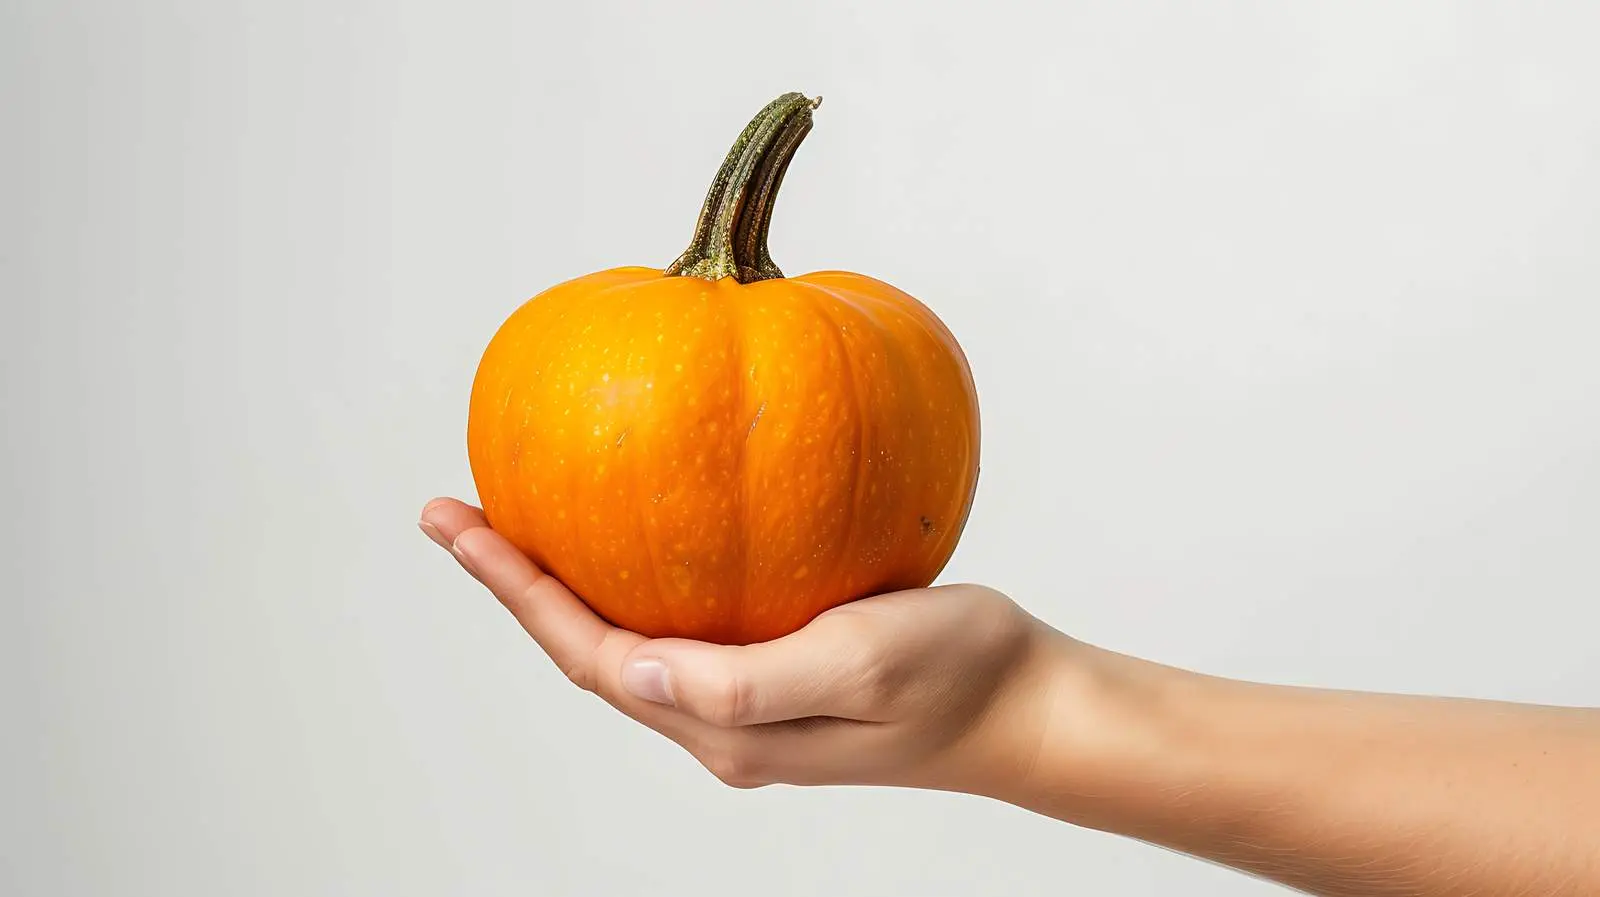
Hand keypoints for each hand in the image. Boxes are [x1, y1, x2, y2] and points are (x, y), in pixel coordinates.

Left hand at [418, 497, 1053, 791]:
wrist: (1026, 703)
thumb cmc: (960, 677)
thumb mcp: (861, 667)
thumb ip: (747, 681)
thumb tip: (635, 672)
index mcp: (728, 727)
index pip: (594, 659)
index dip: (520, 592)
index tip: (461, 525)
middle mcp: (722, 721)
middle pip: (591, 651)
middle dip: (519, 586)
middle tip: (458, 514)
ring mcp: (748, 700)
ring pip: (630, 638)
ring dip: (566, 584)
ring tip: (519, 520)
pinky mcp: (778, 667)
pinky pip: (683, 623)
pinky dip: (639, 573)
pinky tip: (641, 528)